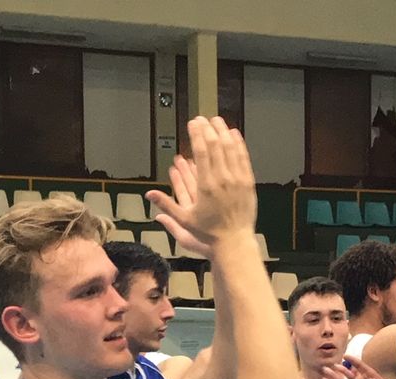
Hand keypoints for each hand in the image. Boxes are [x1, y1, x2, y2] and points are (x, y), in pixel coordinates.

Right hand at [146, 117, 256, 254]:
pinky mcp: (248, 183)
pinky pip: (243, 158)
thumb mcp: (184, 221)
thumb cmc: (208, 233)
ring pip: (231, 149)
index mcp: (206, 186)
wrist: (234, 242)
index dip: (197, 134)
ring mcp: (237, 180)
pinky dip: (238, 144)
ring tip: (216, 120)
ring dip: (223, 132)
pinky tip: (233, 134)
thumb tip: (148, 195)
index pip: (202, 151)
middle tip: (202, 118)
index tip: (193, 123)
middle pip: (216, 145)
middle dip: (208, 128)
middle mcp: (223, 179)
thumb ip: (166, 205)